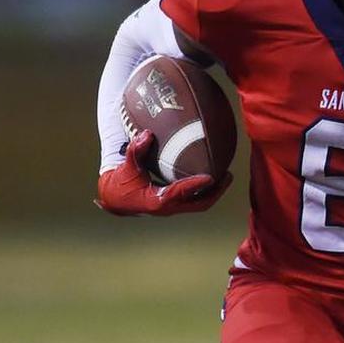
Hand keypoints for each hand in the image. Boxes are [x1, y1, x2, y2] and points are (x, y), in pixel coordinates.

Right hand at [95, 130, 231, 215]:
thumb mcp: (127, 165)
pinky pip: (195, 199)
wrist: (115, 199)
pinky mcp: (174, 205)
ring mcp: (173, 208)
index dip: (195, 185)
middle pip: (199, 203)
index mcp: (157, 201)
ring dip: (214, 192)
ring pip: (199, 203)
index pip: (180, 193)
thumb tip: (147, 134)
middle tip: (228, 176)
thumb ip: (136, 150)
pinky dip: (204, 190)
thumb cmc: (121, 182)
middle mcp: (168, 208)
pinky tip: (213, 176)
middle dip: (216, 191)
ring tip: (226, 176)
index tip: (211, 177)